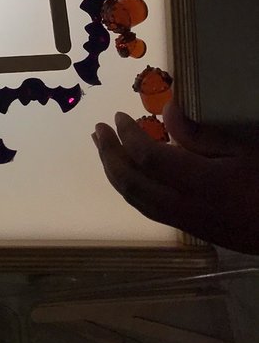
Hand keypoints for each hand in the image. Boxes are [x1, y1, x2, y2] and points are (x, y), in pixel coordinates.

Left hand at [93, 102, 258, 253]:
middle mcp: (188, 208)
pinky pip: (150, 210)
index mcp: (203, 184)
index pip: (149, 158)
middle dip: (109, 156)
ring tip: (104, 149)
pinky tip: (130, 174)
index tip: (117, 116)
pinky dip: (132, 189)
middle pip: (133, 184)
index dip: (128, 136)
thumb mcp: (246, 148)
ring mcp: (188, 223)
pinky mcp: (193, 231)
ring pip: (138, 201)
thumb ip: (202, 134)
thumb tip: (167, 111)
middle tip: (98, 130)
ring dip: (115, 173)